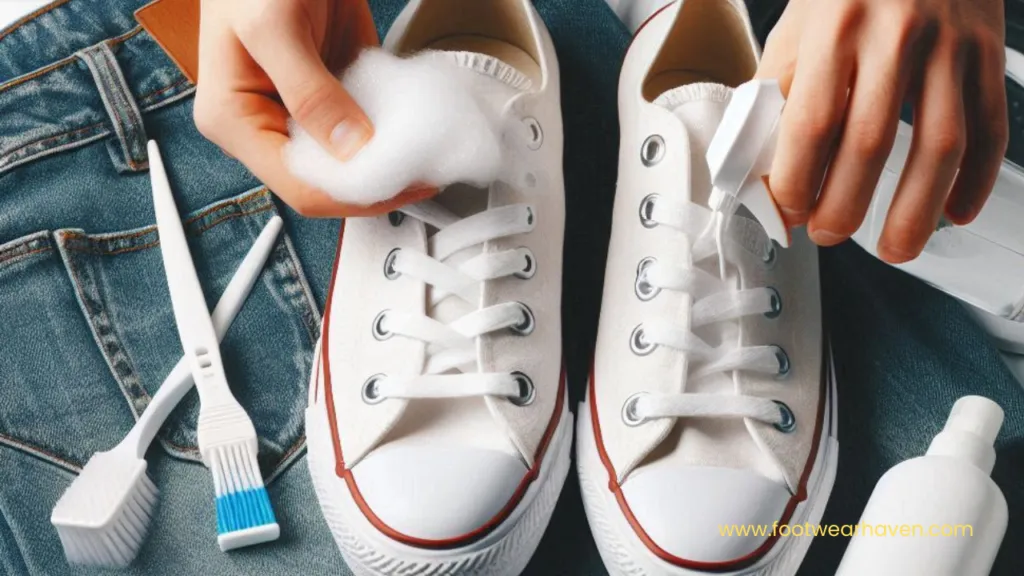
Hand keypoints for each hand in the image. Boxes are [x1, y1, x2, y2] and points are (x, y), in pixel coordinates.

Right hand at [194, 0, 432, 216]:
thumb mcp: (274, 27)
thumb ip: (311, 92)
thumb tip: (350, 148)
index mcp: (235, 120)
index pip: (299, 186)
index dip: (353, 194)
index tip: (401, 183)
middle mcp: (267, 124)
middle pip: (327, 183)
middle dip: (376, 183)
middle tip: (424, 172)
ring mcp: (302, 112)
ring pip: (349, 162)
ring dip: (390, 163)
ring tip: (428, 158)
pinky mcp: (331, 95)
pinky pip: (365, 128)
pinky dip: (392, 132)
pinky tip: (417, 130)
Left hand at [758, 0, 1007, 262]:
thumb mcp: (799, 23)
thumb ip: (779, 89)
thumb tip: (763, 164)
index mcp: (835, 28)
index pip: (811, 123)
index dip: (795, 181)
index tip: (784, 211)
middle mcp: (895, 36)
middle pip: (871, 144)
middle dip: (845, 205)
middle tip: (829, 233)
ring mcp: (949, 45)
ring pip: (939, 145)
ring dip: (915, 210)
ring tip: (895, 248)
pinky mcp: (987, 53)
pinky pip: (989, 126)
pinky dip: (976, 179)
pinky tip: (955, 212)